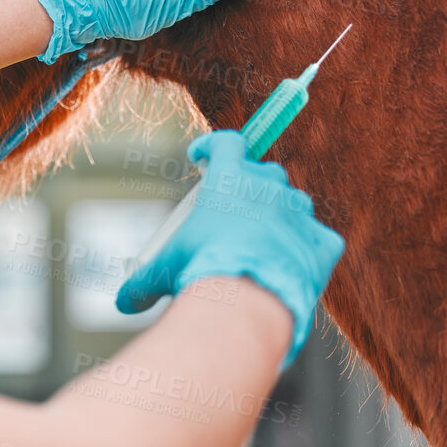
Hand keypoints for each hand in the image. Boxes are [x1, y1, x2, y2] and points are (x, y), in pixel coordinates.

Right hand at [116, 131, 344, 369]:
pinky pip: (321, 240)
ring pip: (294, 205)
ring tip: (263, 245)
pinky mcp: (322, 243)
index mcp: (230, 177)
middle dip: (251, 186)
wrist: (247, 304)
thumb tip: (124, 303)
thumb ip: (142, 283)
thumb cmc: (199, 275)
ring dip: (281, 217)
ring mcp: (300, 213)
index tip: (202, 157)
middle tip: (235, 211)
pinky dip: (309, 250)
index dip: (213, 146)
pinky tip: (294, 265)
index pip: (226, 142)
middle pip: (265, 173)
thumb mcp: (162, 274)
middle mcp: (269, 186)